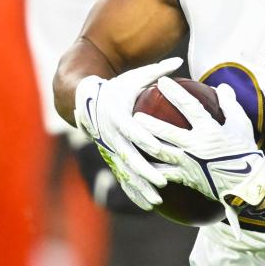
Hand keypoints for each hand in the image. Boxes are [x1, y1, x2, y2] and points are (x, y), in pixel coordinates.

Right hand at [74, 57, 181, 210]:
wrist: (85, 101)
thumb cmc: (116, 87)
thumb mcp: (133, 77)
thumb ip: (156, 70)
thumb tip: (179, 60)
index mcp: (118, 116)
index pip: (133, 130)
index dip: (145, 139)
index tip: (159, 148)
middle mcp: (113, 136)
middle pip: (130, 156)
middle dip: (145, 170)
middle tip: (162, 181)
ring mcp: (111, 150)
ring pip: (127, 172)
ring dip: (141, 187)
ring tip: (157, 200)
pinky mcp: (113, 158)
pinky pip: (124, 178)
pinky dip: (135, 192)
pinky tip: (148, 205)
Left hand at [135, 78, 264, 215]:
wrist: (246, 183)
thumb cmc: (245, 150)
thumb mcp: (241, 123)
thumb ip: (229, 104)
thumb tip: (220, 87)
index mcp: (209, 130)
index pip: (189, 106)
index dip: (175, 93)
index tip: (162, 82)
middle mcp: (196, 146)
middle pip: (166, 131)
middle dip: (149, 122)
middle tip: (134, 112)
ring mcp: (189, 163)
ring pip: (160, 152)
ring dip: (144, 143)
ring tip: (132, 136)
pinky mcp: (186, 177)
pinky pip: (165, 173)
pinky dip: (152, 169)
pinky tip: (141, 163)